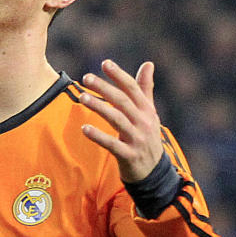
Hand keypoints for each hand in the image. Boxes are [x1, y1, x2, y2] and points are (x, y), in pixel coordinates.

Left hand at [78, 59, 162, 182]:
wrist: (153, 172)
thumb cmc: (146, 138)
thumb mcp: (149, 113)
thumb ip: (145, 89)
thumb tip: (148, 63)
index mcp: (147, 110)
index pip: (133, 88)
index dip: (119, 75)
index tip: (105, 63)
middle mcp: (143, 122)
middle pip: (123, 101)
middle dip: (104, 88)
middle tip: (86, 77)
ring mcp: (137, 139)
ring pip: (117, 119)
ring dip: (99, 107)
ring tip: (82, 98)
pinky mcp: (129, 156)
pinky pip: (112, 144)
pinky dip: (98, 136)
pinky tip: (85, 128)